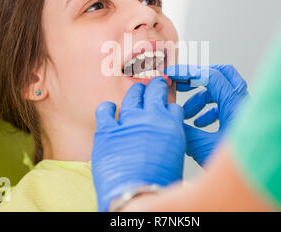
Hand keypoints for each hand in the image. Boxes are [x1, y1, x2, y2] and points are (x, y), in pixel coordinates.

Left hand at [92, 77, 185, 211]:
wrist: (136, 197)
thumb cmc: (158, 185)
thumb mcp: (175, 159)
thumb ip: (170, 141)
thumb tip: (165, 138)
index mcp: (171, 126)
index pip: (174, 107)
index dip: (171, 106)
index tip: (168, 105)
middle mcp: (150, 119)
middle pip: (155, 92)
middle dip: (156, 86)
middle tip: (156, 83)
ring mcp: (127, 122)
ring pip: (132, 97)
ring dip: (135, 92)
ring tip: (137, 90)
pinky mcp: (106, 131)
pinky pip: (105, 111)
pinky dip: (107, 108)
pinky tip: (109, 107)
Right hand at [166, 64, 247, 165]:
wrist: (257, 180)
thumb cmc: (238, 166)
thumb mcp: (203, 147)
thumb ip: (184, 130)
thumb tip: (170, 118)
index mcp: (234, 104)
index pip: (210, 76)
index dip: (188, 73)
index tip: (172, 75)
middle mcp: (242, 103)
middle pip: (221, 75)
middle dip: (198, 78)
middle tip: (181, 84)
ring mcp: (243, 111)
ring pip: (221, 92)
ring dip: (201, 99)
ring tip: (186, 114)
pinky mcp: (242, 121)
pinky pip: (224, 106)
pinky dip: (209, 109)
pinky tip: (199, 123)